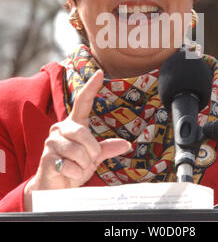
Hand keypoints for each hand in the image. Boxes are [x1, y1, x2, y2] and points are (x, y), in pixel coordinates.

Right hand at [24, 70, 130, 210]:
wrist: (54, 188)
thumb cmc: (74, 168)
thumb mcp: (93, 158)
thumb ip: (107, 148)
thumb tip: (127, 144)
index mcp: (74, 124)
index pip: (83, 101)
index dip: (91, 87)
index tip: (100, 72)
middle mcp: (61, 128)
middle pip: (83, 133)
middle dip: (91, 151)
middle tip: (88, 161)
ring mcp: (52, 141)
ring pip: (78, 151)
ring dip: (83, 165)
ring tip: (76, 168)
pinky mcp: (47, 156)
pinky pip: (70, 165)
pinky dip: (75, 174)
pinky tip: (68, 174)